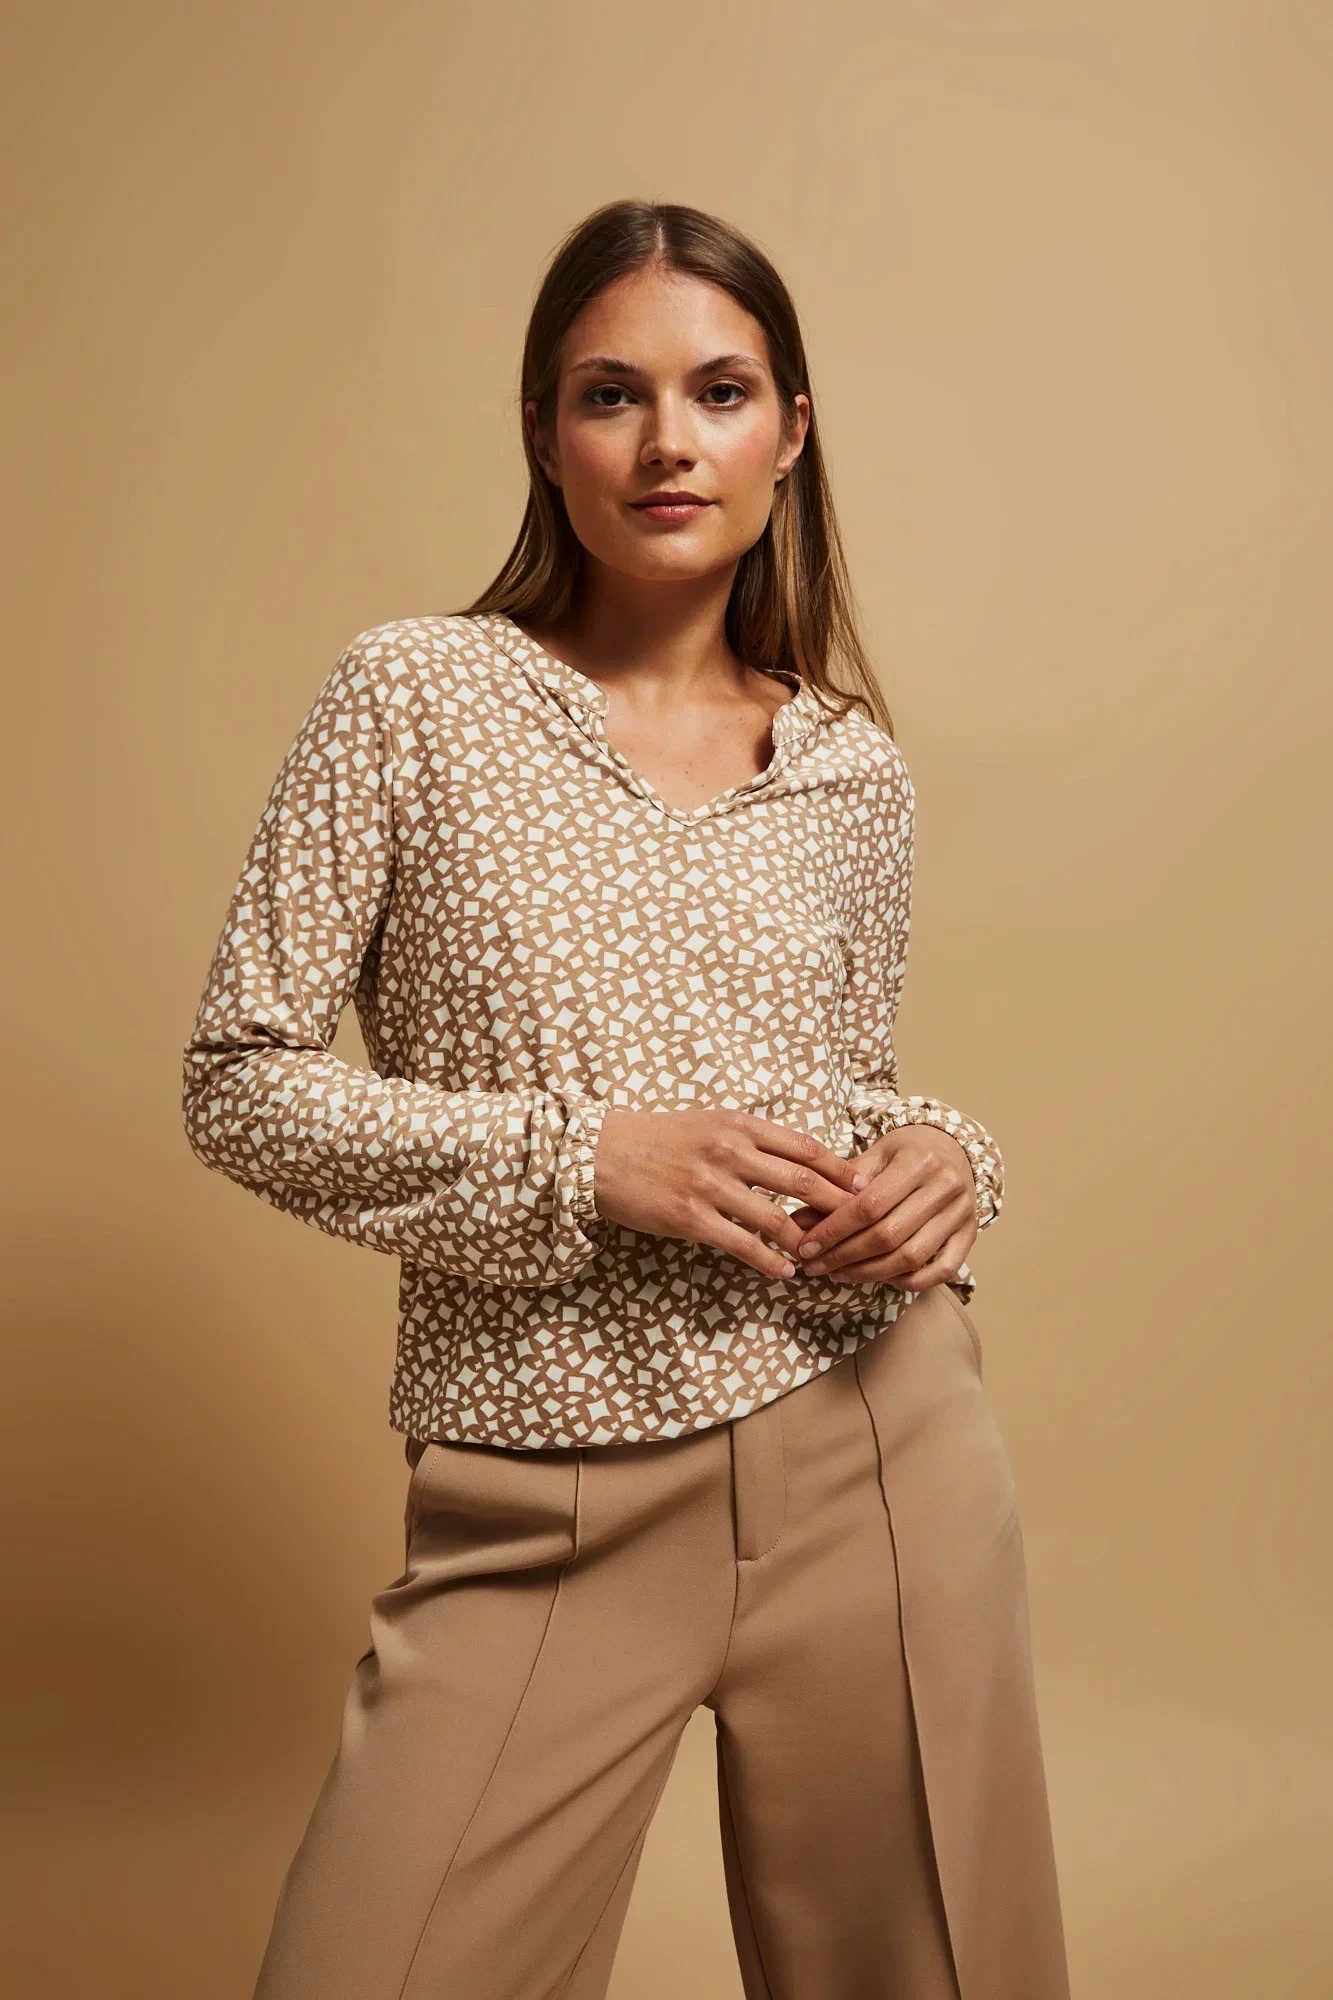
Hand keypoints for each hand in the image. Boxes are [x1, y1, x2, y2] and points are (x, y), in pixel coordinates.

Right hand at [591, 1108, 870, 1280]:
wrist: (599, 1155)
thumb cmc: (655, 1138)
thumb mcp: (706, 1121)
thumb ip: (748, 1136)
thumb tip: (793, 1156)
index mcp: (736, 1124)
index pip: (802, 1147)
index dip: (838, 1167)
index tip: (862, 1183)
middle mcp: (728, 1151)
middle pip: (800, 1181)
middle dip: (837, 1204)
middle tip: (862, 1223)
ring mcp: (709, 1186)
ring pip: (775, 1218)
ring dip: (804, 1241)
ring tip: (825, 1257)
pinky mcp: (690, 1218)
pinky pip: (741, 1244)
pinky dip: (770, 1261)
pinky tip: (785, 1272)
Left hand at [786, 1124, 978, 1290]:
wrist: (954, 1147)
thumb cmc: (906, 1151)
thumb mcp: (874, 1155)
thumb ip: (839, 1186)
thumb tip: (799, 1222)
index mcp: (918, 1161)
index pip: (869, 1205)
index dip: (834, 1231)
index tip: (806, 1247)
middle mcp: (945, 1187)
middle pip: (888, 1235)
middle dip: (844, 1256)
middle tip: (814, 1266)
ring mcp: (962, 1213)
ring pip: (911, 1258)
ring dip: (869, 1274)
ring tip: (837, 1274)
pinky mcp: (971, 1234)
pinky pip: (942, 1271)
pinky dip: (911, 1281)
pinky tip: (882, 1279)